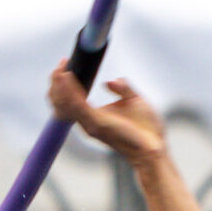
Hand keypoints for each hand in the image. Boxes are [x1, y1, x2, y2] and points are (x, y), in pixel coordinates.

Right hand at [48, 65, 168, 167]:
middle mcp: (87, 121)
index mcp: (92, 117)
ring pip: (64, 102)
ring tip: (61, 68)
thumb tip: (111, 82)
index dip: (63, 83)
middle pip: (60, 101)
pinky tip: (68, 76)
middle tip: (62, 63)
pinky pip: (76, 104)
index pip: (67, 100)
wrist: (154, 147)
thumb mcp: (134, 100)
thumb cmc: (146, 129)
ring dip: (60, 83)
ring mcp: (90, 123)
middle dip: (56, 81)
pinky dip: (69, 89)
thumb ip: (122, 88)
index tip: (65, 64)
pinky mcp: (97, 123)